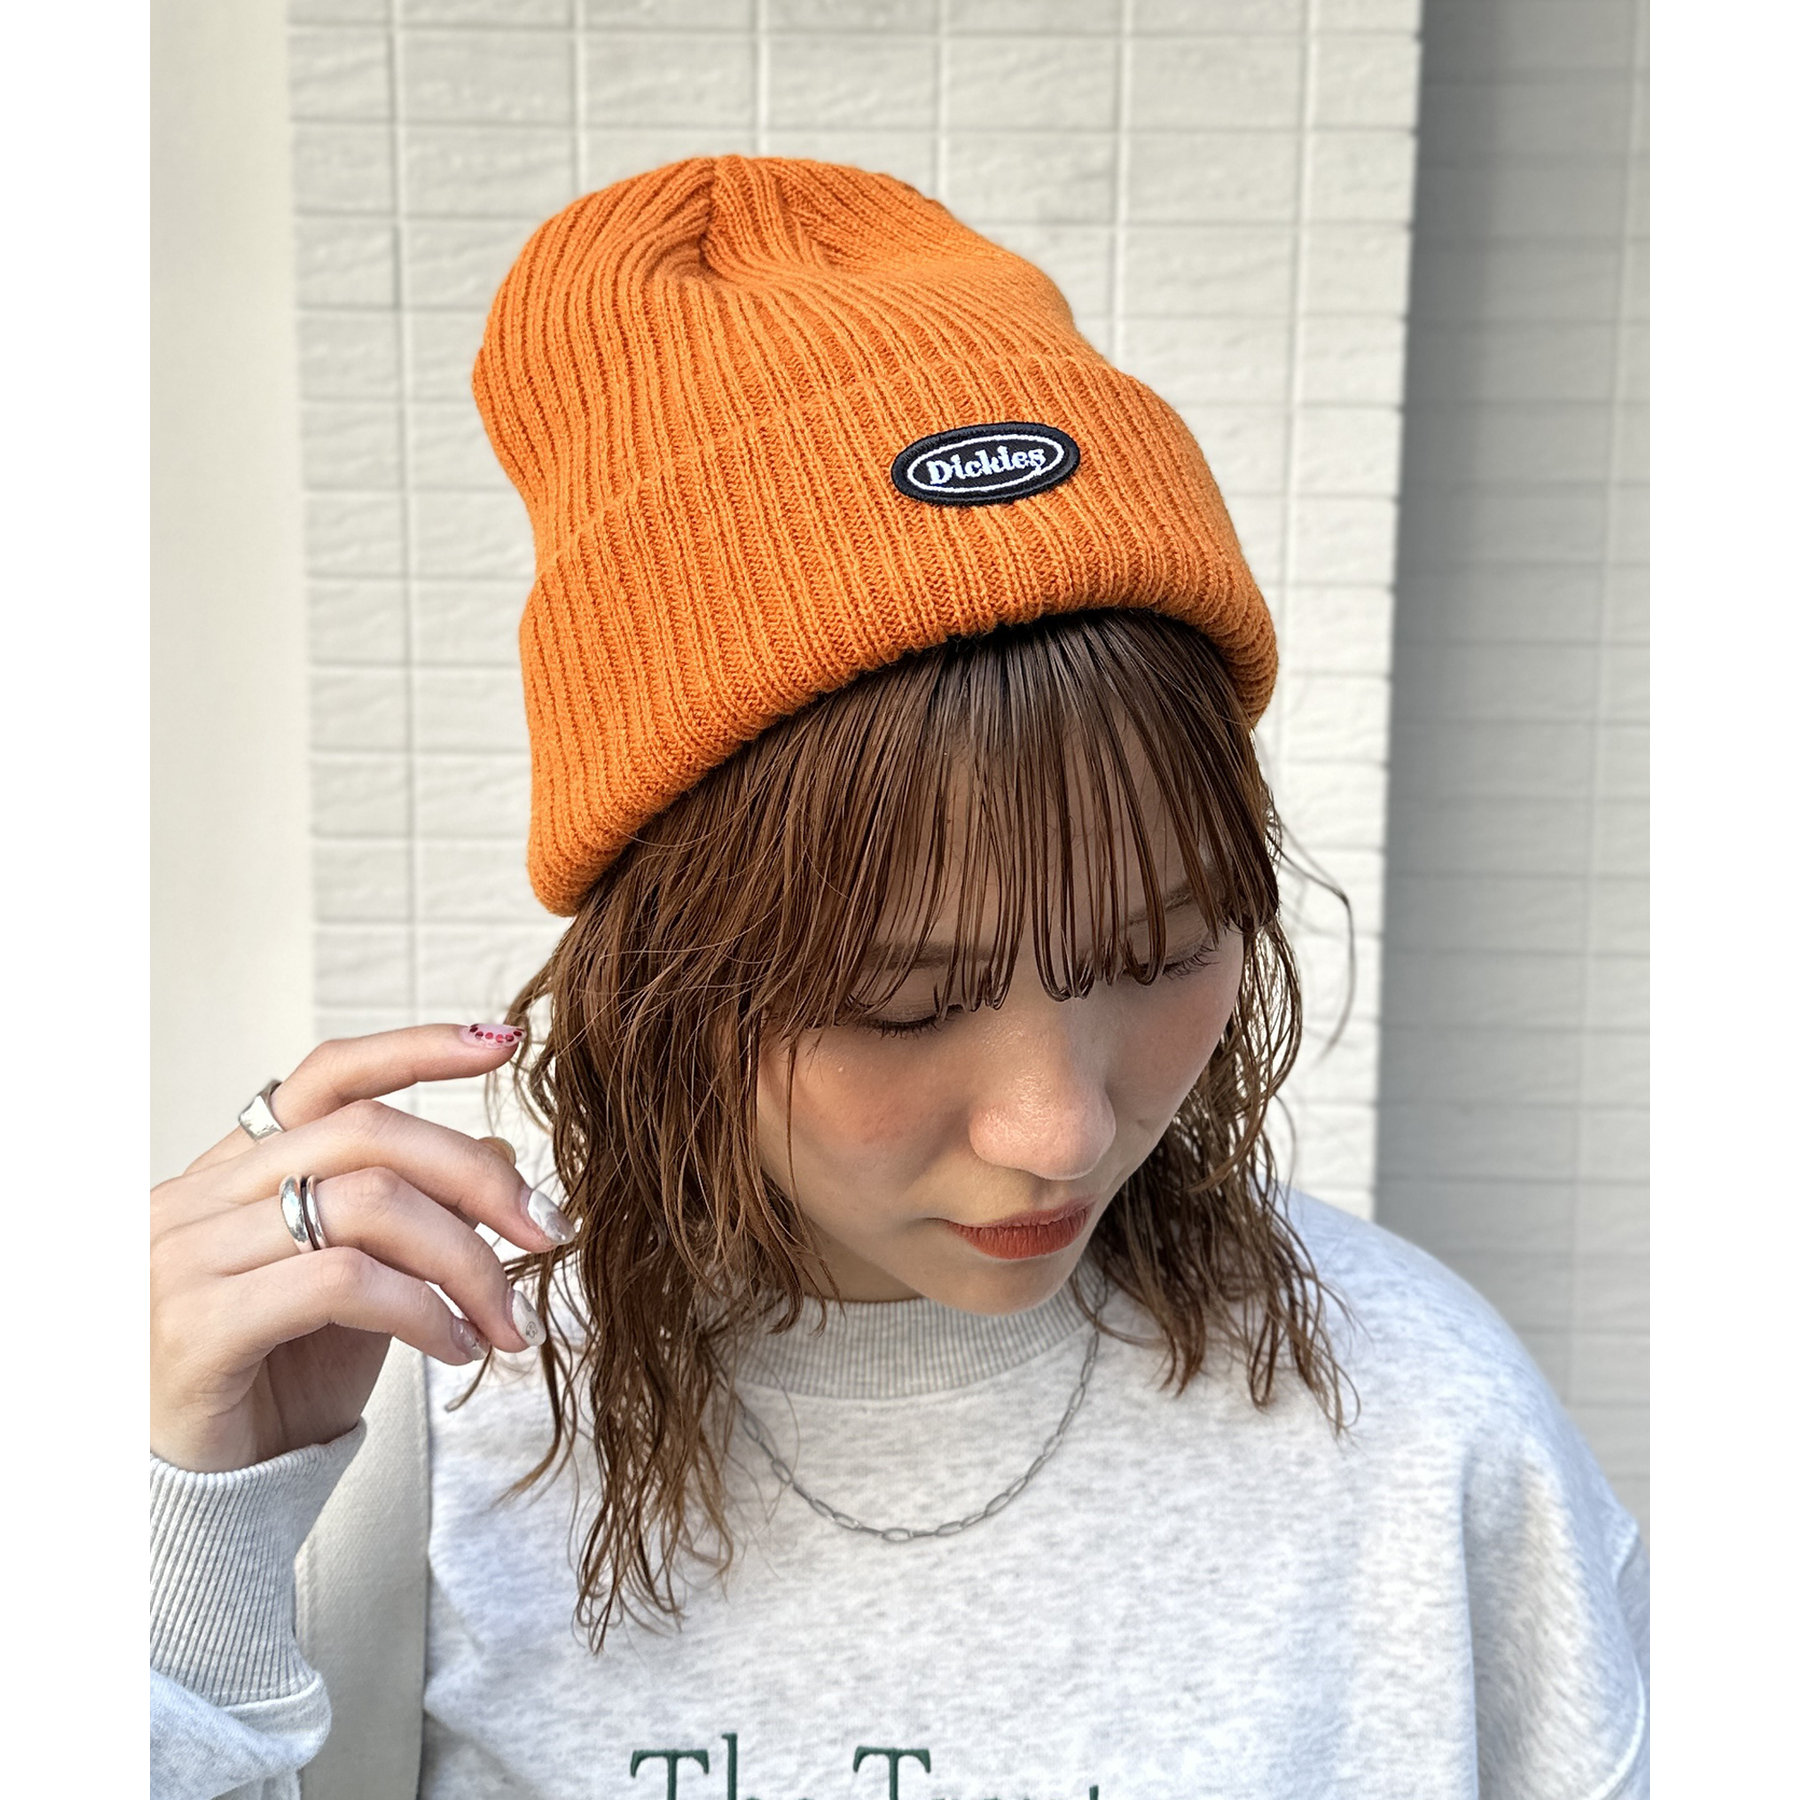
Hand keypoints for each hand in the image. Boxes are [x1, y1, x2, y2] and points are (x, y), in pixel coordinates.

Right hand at [149, 1023, 577, 1472]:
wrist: (194, 1505)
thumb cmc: (274, 1389)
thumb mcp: (359, 1290)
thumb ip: (409, 1215)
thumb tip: (495, 1151)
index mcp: (233, 1173)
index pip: (326, 1076)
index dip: (417, 1047)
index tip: (502, 1043)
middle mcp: (197, 1198)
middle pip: (369, 1135)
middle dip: (479, 1180)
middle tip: (550, 1232)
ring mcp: (187, 1257)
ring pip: (369, 1204)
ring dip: (467, 1261)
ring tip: (506, 1322)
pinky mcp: (197, 1325)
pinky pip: (343, 1281)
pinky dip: (423, 1311)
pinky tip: (454, 1350)